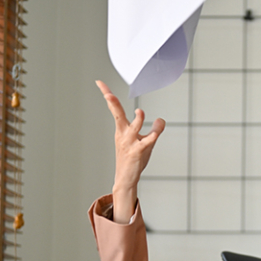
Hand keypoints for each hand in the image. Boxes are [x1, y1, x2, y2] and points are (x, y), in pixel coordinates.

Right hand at [96, 80, 164, 222]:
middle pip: (117, 115)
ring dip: (138, 119)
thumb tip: (160, 119)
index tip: (99, 82)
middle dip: (113, 103)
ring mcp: (130, 143)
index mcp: (121, 129)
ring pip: (134, 127)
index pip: (113, 109)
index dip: (107, 94)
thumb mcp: (144, 141)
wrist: (126, 177)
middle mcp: (124, 134)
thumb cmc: (134, 158)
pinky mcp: (138, 151)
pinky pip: (147, 141)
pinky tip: (157, 130)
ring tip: (140, 112)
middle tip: (107, 94)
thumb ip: (153, 129)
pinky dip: (153, 134)